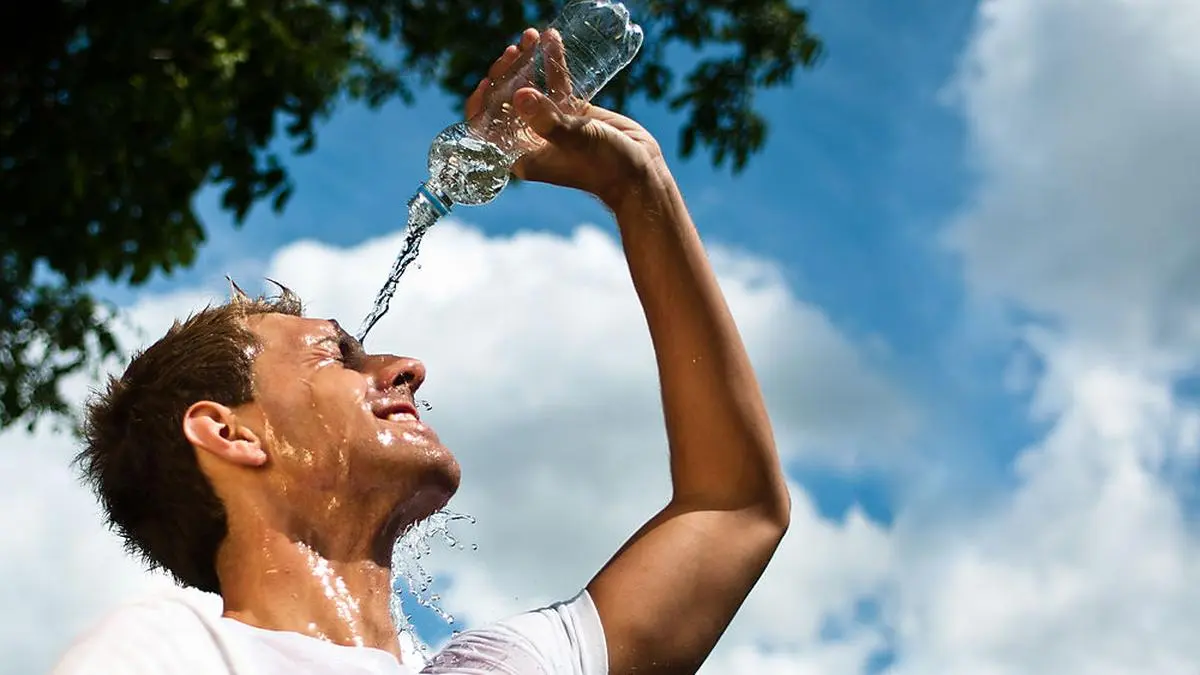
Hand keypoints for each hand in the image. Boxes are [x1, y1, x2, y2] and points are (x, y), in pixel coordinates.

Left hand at [464, 28, 666, 209]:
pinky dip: (552, 62)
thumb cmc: (605, 167)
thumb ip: (548, 120)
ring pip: (530, 88)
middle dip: (506, 73)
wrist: (640, 173)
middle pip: (506, 102)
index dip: (482, 104)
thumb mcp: (575, 141)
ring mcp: (552, 124)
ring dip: (527, 62)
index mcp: (522, 154)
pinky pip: (556, 84)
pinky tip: (552, 38)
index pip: (487, 128)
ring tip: (530, 36)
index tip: (487, 81)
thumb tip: (520, 96)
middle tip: (514, 51)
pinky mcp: (572, 112)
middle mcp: (531, 139)